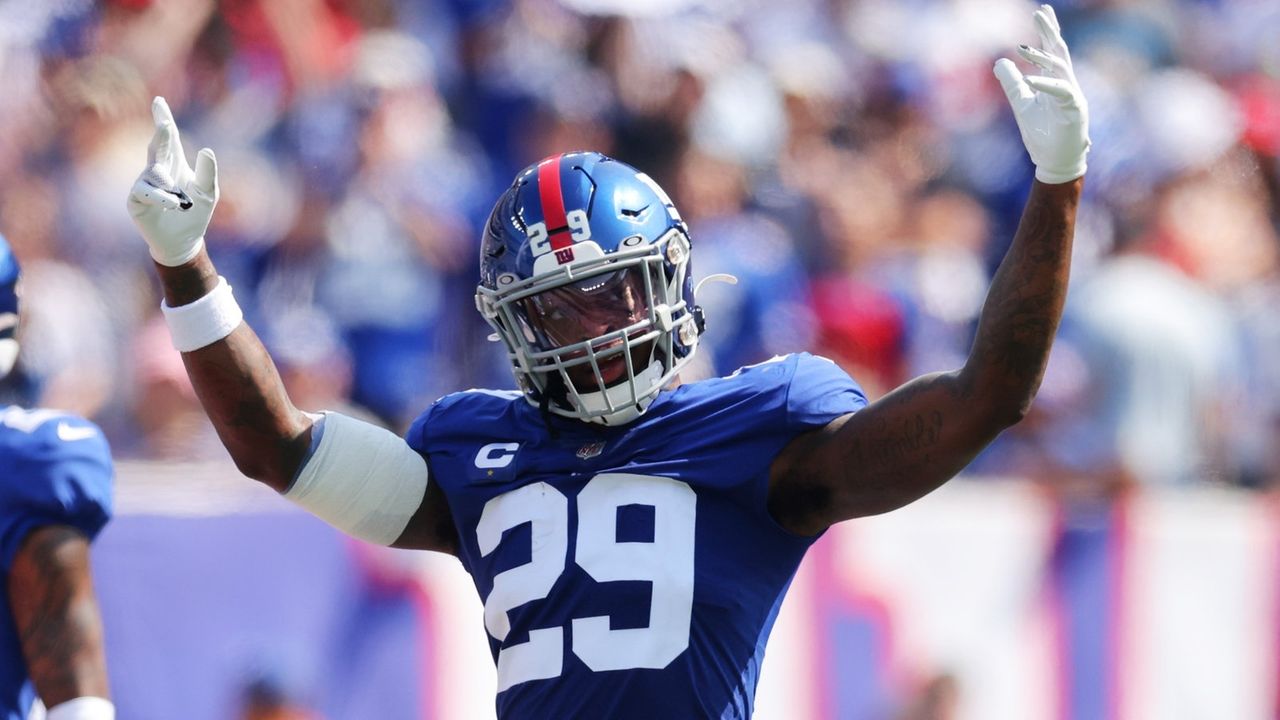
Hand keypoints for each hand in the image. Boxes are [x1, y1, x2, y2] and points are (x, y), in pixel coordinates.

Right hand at [126, 97, 218, 266]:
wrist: (182, 241)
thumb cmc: (195, 214)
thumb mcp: (208, 193)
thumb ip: (209, 173)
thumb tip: (207, 150)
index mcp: (175, 163)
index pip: (170, 138)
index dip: (163, 120)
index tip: (159, 102)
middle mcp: (157, 169)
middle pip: (158, 147)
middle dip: (162, 136)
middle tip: (166, 124)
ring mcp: (144, 183)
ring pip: (155, 172)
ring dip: (169, 184)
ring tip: (182, 202)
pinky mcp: (136, 199)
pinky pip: (147, 192)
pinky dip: (162, 197)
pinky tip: (174, 204)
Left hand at [994, 4, 1089, 184]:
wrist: (1054, 162)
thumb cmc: (1042, 134)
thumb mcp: (1021, 103)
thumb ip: (1012, 83)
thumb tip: (999, 62)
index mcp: (1055, 81)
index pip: (1052, 51)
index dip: (1047, 31)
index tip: (1041, 12)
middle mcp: (1066, 84)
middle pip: (1059, 52)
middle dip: (1050, 32)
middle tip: (1040, 13)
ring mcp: (1073, 96)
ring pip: (1061, 68)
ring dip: (1042, 57)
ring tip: (1022, 47)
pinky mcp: (1075, 110)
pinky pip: (1062, 92)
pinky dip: (1046, 84)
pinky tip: (1030, 79)